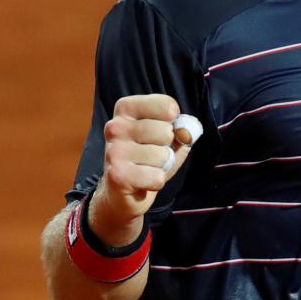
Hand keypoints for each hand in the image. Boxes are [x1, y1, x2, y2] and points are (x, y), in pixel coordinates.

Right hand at [88, 94, 197, 245]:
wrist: (121, 193)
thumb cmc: (147, 160)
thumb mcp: (166, 138)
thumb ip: (181, 130)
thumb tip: (186, 133)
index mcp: (126, 109)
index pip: (167, 106)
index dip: (175, 123)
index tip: (164, 130)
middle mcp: (115, 126)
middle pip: (165, 132)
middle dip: (167, 148)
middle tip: (151, 156)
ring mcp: (114, 150)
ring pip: (162, 156)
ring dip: (161, 167)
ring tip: (145, 168)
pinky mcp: (117, 174)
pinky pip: (157, 177)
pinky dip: (156, 182)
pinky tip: (142, 182)